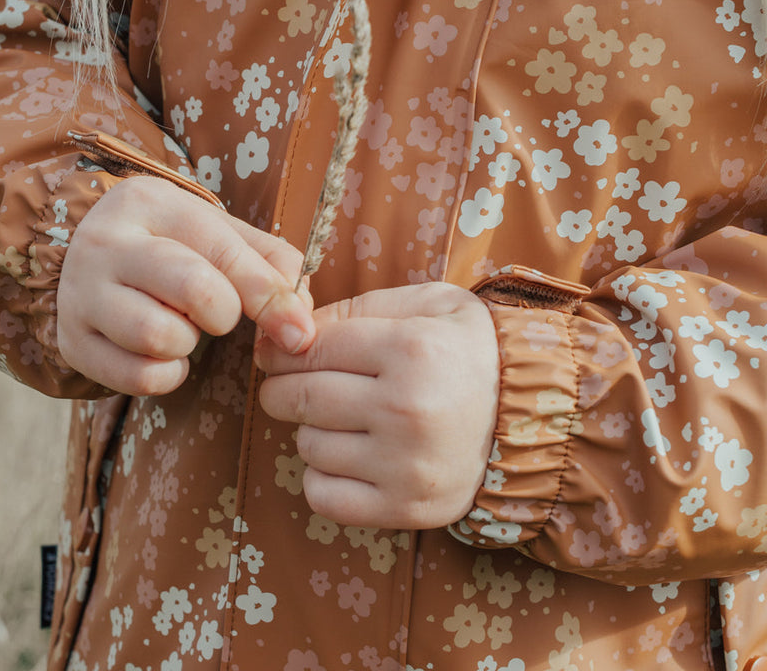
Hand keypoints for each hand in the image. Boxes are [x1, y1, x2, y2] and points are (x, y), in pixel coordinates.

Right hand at [56, 176, 314, 394]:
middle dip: (224, 314)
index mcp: (148, 202)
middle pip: (192, 289)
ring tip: (182, 327)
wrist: (83, 260)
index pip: (223, 251)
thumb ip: (268, 263)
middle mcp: (106, 242)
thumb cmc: (168, 245)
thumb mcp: (214, 232)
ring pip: (158, 336)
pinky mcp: (72, 341)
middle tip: (219, 314)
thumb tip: (300, 320)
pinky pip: (137, 378)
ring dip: (188, 343)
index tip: (298, 330)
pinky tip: (163, 353)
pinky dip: (166, 375)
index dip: (270, 296)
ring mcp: (81, 293)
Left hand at [257, 283, 498, 528]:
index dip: (284, 349)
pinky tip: (347, 456)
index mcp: (410, 349)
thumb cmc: (468, 351)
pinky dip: (322, 476)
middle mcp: (406, 409)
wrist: (534, 417)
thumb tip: (287, 334)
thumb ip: (357, 309)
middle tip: (290, 383)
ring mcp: (406, 465)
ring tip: (342, 418)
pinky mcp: (405, 508)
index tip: (280, 353)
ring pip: (308, 445)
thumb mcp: (425, 306)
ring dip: (311, 429)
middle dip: (282, 387)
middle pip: (299, 397)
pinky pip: (322, 496)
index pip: (310, 348)